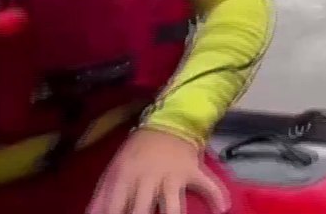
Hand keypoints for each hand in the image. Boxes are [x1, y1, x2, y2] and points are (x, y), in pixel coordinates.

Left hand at [87, 127, 230, 213]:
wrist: (169, 120)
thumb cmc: (138, 150)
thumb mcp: (116, 167)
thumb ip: (103, 194)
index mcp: (126, 176)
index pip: (114, 207)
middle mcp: (149, 178)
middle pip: (141, 211)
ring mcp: (173, 176)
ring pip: (173, 205)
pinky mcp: (193, 171)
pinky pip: (207, 184)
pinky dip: (216, 195)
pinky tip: (222, 209)